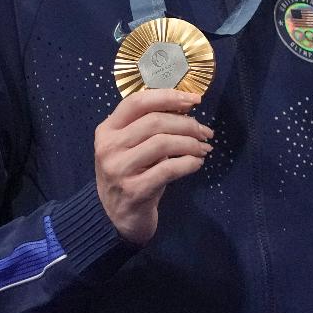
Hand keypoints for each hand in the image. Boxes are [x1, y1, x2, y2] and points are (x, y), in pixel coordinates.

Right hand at [94, 88, 212, 244]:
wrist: (116, 216)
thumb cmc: (131, 174)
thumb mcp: (131, 145)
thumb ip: (149, 125)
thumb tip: (187, 105)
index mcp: (107, 130)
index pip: (137, 102)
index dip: (168, 96)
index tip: (194, 100)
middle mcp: (108, 147)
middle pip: (155, 122)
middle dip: (187, 124)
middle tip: (205, 132)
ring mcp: (119, 169)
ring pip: (163, 143)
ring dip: (191, 143)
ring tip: (203, 148)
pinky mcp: (135, 190)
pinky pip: (170, 168)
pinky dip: (189, 163)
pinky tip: (196, 163)